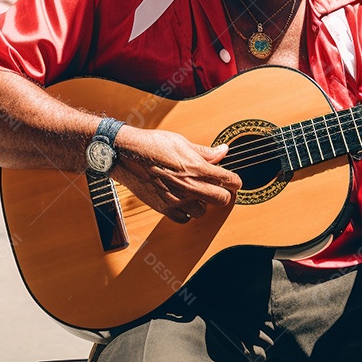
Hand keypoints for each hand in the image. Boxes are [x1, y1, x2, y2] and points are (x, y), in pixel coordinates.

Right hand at [109, 127, 241, 223]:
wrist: (126, 154)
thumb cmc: (152, 145)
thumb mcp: (182, 142)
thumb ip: (205, 152)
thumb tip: (223, 150)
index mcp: (196, 168)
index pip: (229, 181)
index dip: (234, 181)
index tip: (233, 180)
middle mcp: (189, 187)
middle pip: (221, 200)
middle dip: (222, 194)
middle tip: (218, 188)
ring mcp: (176, 199)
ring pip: (202, 212)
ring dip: (202, 203)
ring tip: (196, 193)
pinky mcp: (164, 208)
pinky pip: (184, 219)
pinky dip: (186, 213)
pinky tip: (183, 202)